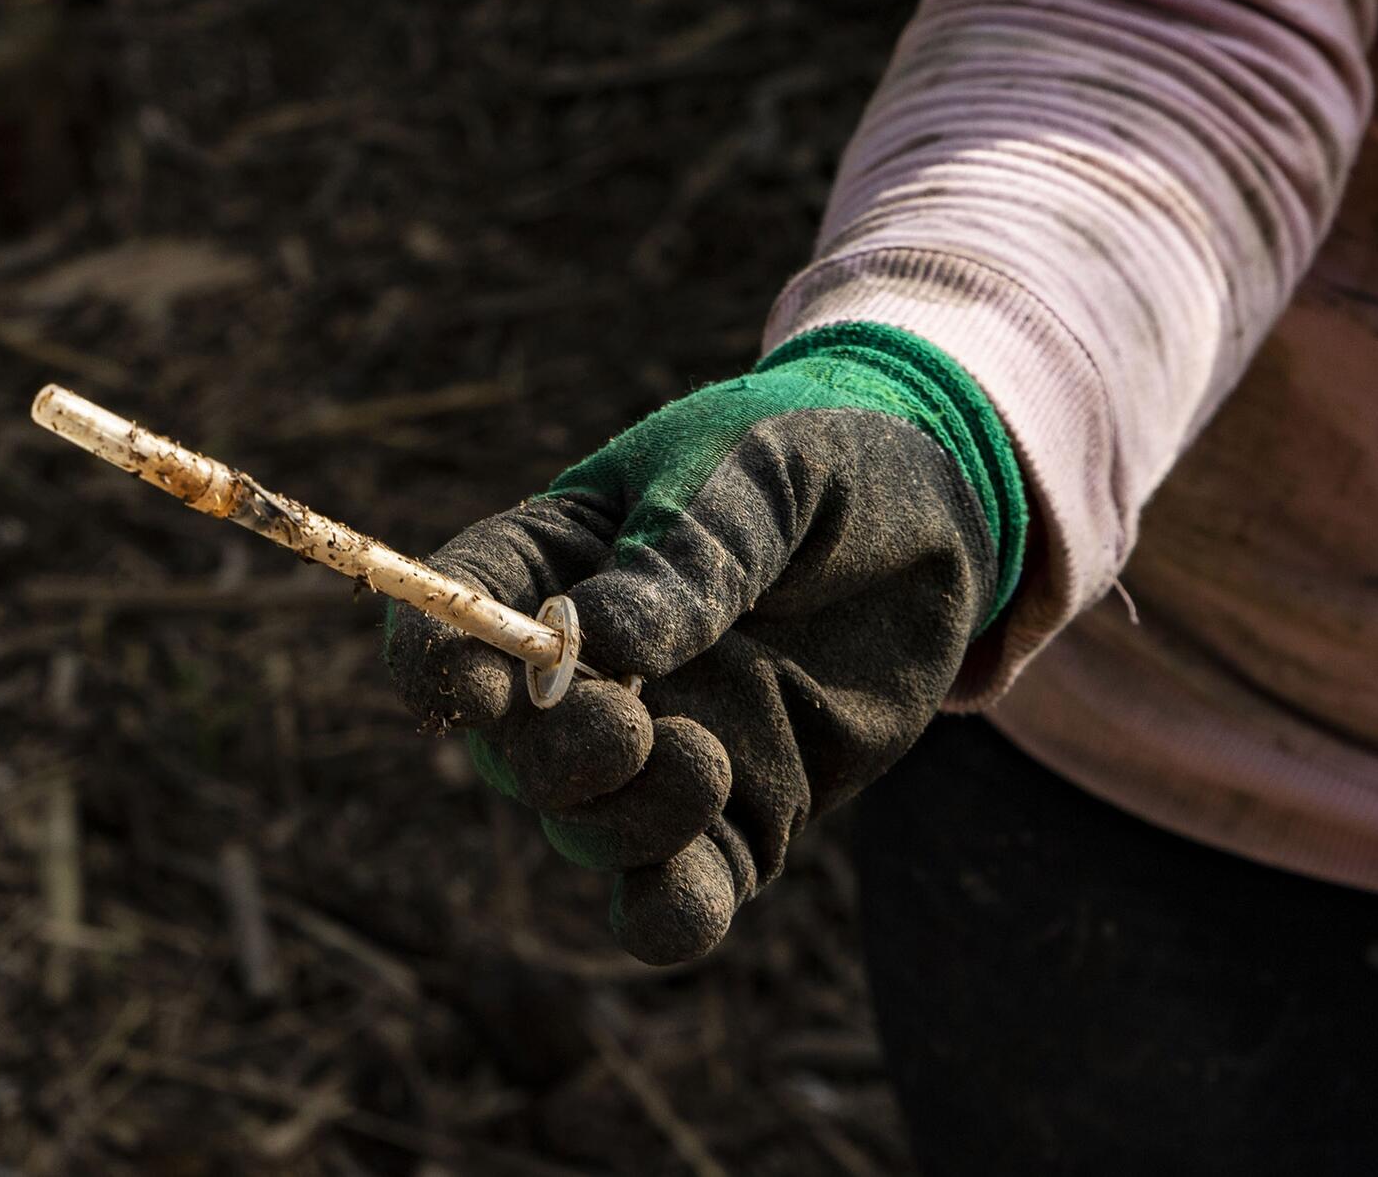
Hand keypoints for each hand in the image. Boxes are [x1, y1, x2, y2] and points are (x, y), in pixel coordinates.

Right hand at [385, 322, 1025, 962]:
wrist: (945, 513)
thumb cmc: (824, 460)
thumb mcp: (765, 472)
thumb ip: (686, 551)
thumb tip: (592, 641)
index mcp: (555, 561)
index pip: (447, 619)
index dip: (433, 663)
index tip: (479, 691)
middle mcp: (585, 671)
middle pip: (508, 749)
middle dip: (555, 759)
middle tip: (632, 728)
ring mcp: (656, 749)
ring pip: (584, 828)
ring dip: (621, 824)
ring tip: (709, 764)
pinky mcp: (740, 814)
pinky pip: (673, 897)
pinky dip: (666, 916)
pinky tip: (692, 901)